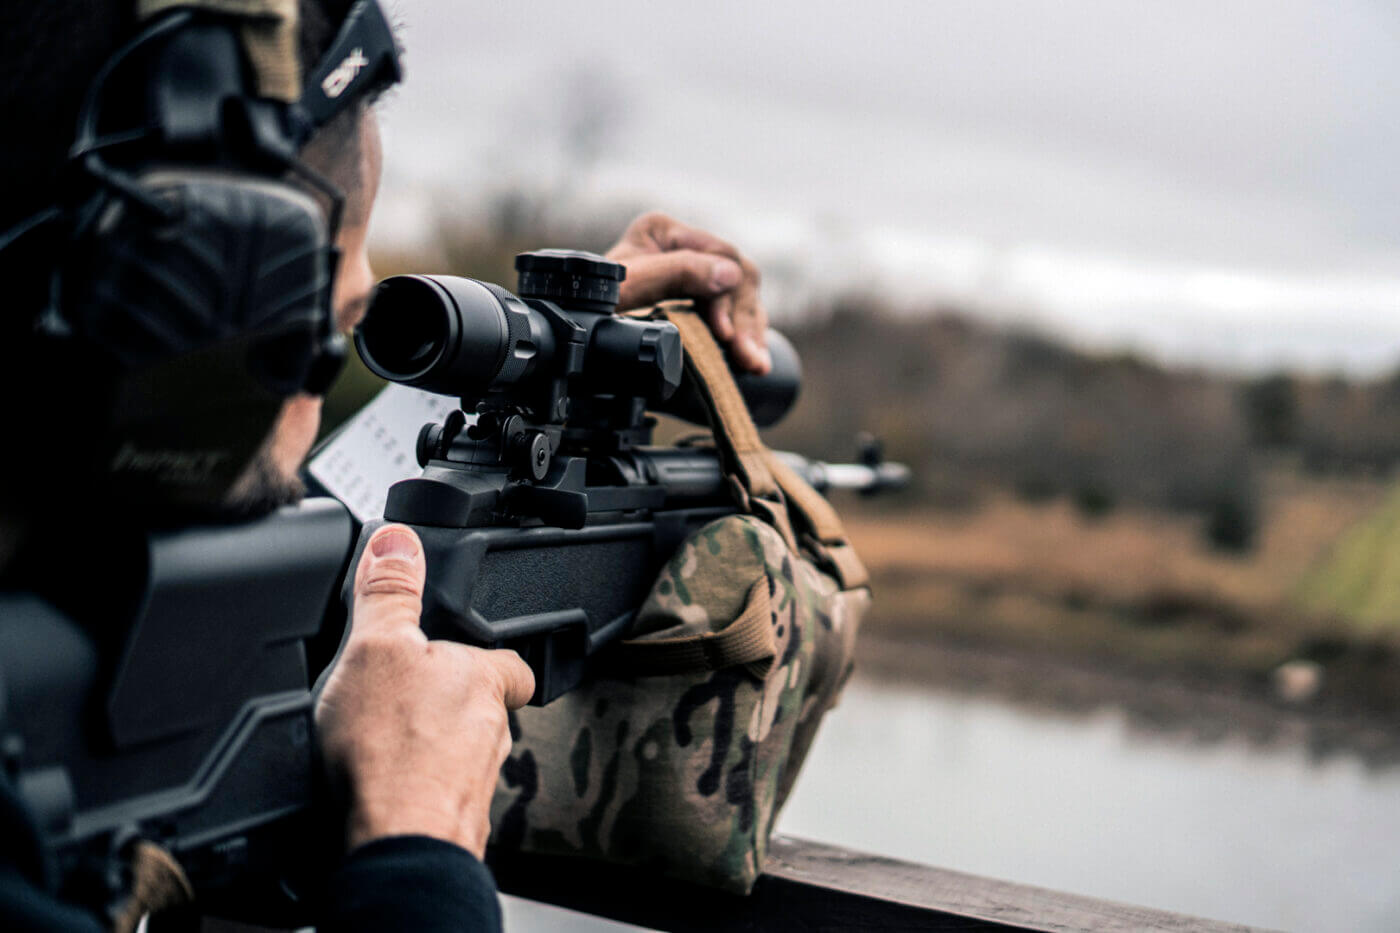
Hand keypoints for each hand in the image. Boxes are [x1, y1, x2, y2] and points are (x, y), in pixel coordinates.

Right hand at [315, 524, 534, 856]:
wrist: (394, 844)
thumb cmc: (392, 752)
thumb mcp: (377, 647)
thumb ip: (389, 594)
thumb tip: (398, 540)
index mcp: (484, 680)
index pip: (513, 661)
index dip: (490, 653)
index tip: (465, 649)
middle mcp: (491, 732)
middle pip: (481, 707)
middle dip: (448, 702)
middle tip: (403, 698)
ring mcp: (474, 782)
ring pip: (460, 753)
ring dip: (431, 747)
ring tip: (386, 742)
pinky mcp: (451, 820)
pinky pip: (437, 792)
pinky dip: (415, 787)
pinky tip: (382, 787)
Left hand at [605, 211, 770, 372]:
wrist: (573, 343)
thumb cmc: (591, 310)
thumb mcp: (631, 290)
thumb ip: (677, 273)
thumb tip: (729, 274)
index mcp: (662, 231)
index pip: (719, 255)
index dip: (729, 295)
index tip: (725, 334)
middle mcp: (680, 246)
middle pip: (737, 276)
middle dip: (744, 320)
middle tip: (748, 359)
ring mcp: (690, 273)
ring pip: (742, 296)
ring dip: (751, 332)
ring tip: (755, 365)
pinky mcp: (696, 300)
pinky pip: (735, 313)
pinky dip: (746, 336)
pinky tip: (753, 360)